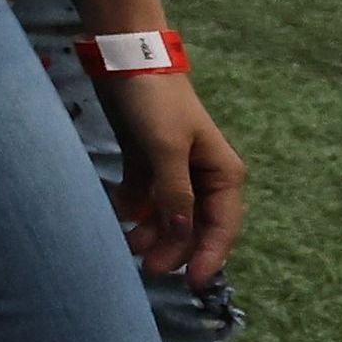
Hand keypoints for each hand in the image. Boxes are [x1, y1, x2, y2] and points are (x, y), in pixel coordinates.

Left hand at [96, 67, 243, 284]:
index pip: (222, 226)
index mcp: (222, 174)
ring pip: (168, 214)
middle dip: (173, 247)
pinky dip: (134, 207)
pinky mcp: (147, 160)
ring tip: (128, 244)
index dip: (209, 256)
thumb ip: (175, 193)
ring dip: (151, 232)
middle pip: (193, 225)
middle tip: (146, 267)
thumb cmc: (155, 101)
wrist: (126, 59)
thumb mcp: (166, 148)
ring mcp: (174, 169)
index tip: (192, 283)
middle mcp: (203, 176)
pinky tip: (119, 212)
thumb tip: (184, 233)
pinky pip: (145, 196)